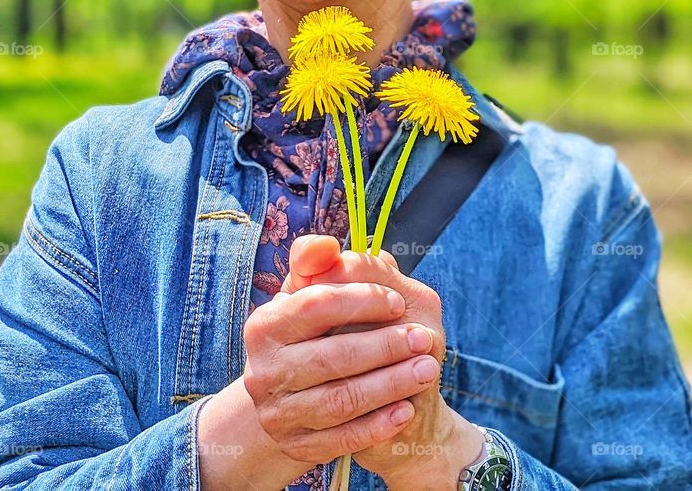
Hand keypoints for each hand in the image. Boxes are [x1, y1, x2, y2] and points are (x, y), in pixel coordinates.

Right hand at [282, 236, 485, 489]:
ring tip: (427, 370)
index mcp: (265, 325)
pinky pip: (343, 439)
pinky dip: (378, 425)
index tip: (398, 303)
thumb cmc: (316, 335)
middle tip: (425, 339)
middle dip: (385, 347)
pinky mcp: (297, 445)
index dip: (361, 301)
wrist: (300, 400)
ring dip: (390, 385)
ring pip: (340, 401)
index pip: (314, 305)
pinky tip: (406, 410)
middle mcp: (263, 370)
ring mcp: (277, 413)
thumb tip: (325, 245)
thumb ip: (324, 266)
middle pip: (330, 357)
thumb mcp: (316, 297)